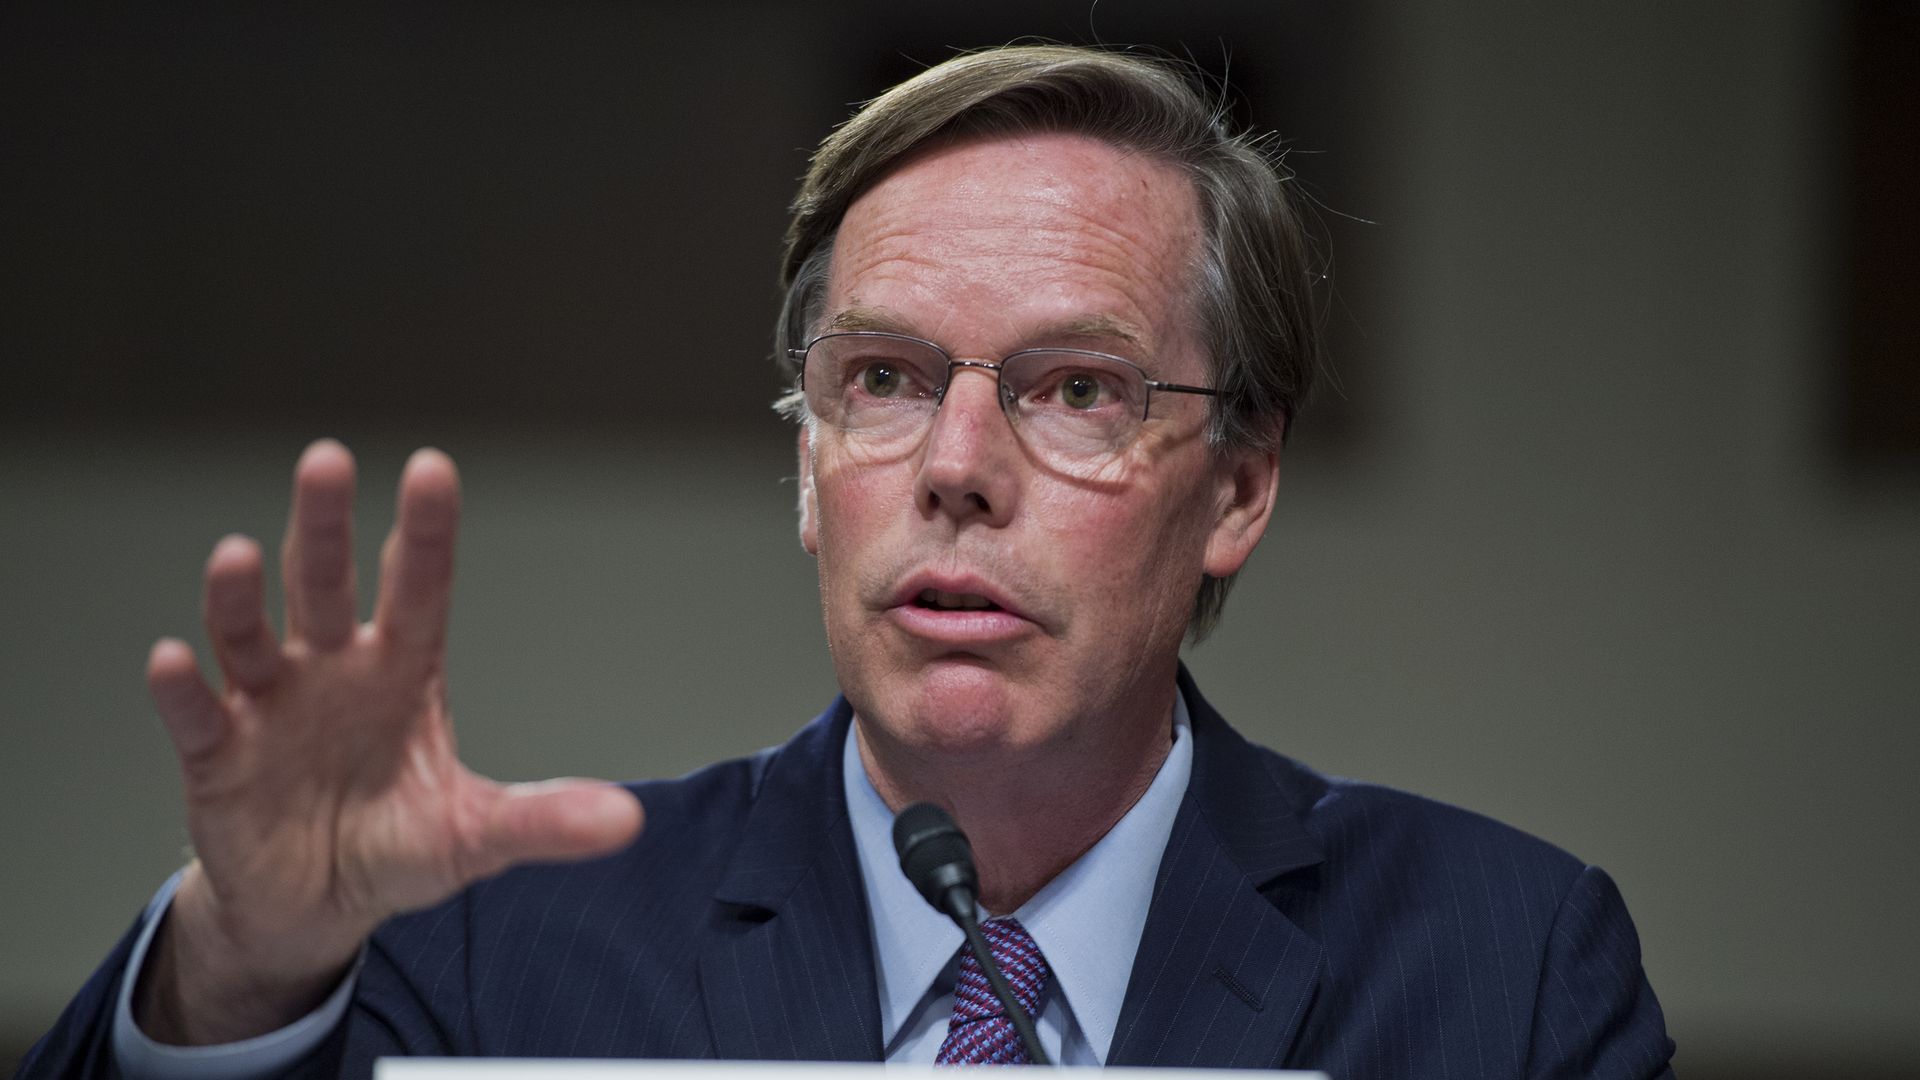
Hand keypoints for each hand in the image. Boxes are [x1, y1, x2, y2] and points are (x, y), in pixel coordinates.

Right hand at [134, 440, 642, 1044]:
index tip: (432, 468)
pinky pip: (195, 716)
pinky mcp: (217, 756)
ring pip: (250, 635)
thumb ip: (543, 820)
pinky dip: (181, 690)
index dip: (424, 533)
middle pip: (326, 584)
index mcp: (402, 671)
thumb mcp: (477, 835)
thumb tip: (629, 821)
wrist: (317, 907)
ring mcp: (269, 706)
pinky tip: (175, 657)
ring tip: (238, 554)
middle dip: (326, 525)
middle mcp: (333, 670)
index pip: (418, 589)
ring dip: (239, 596)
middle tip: (328, 460)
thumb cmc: (398, 847)